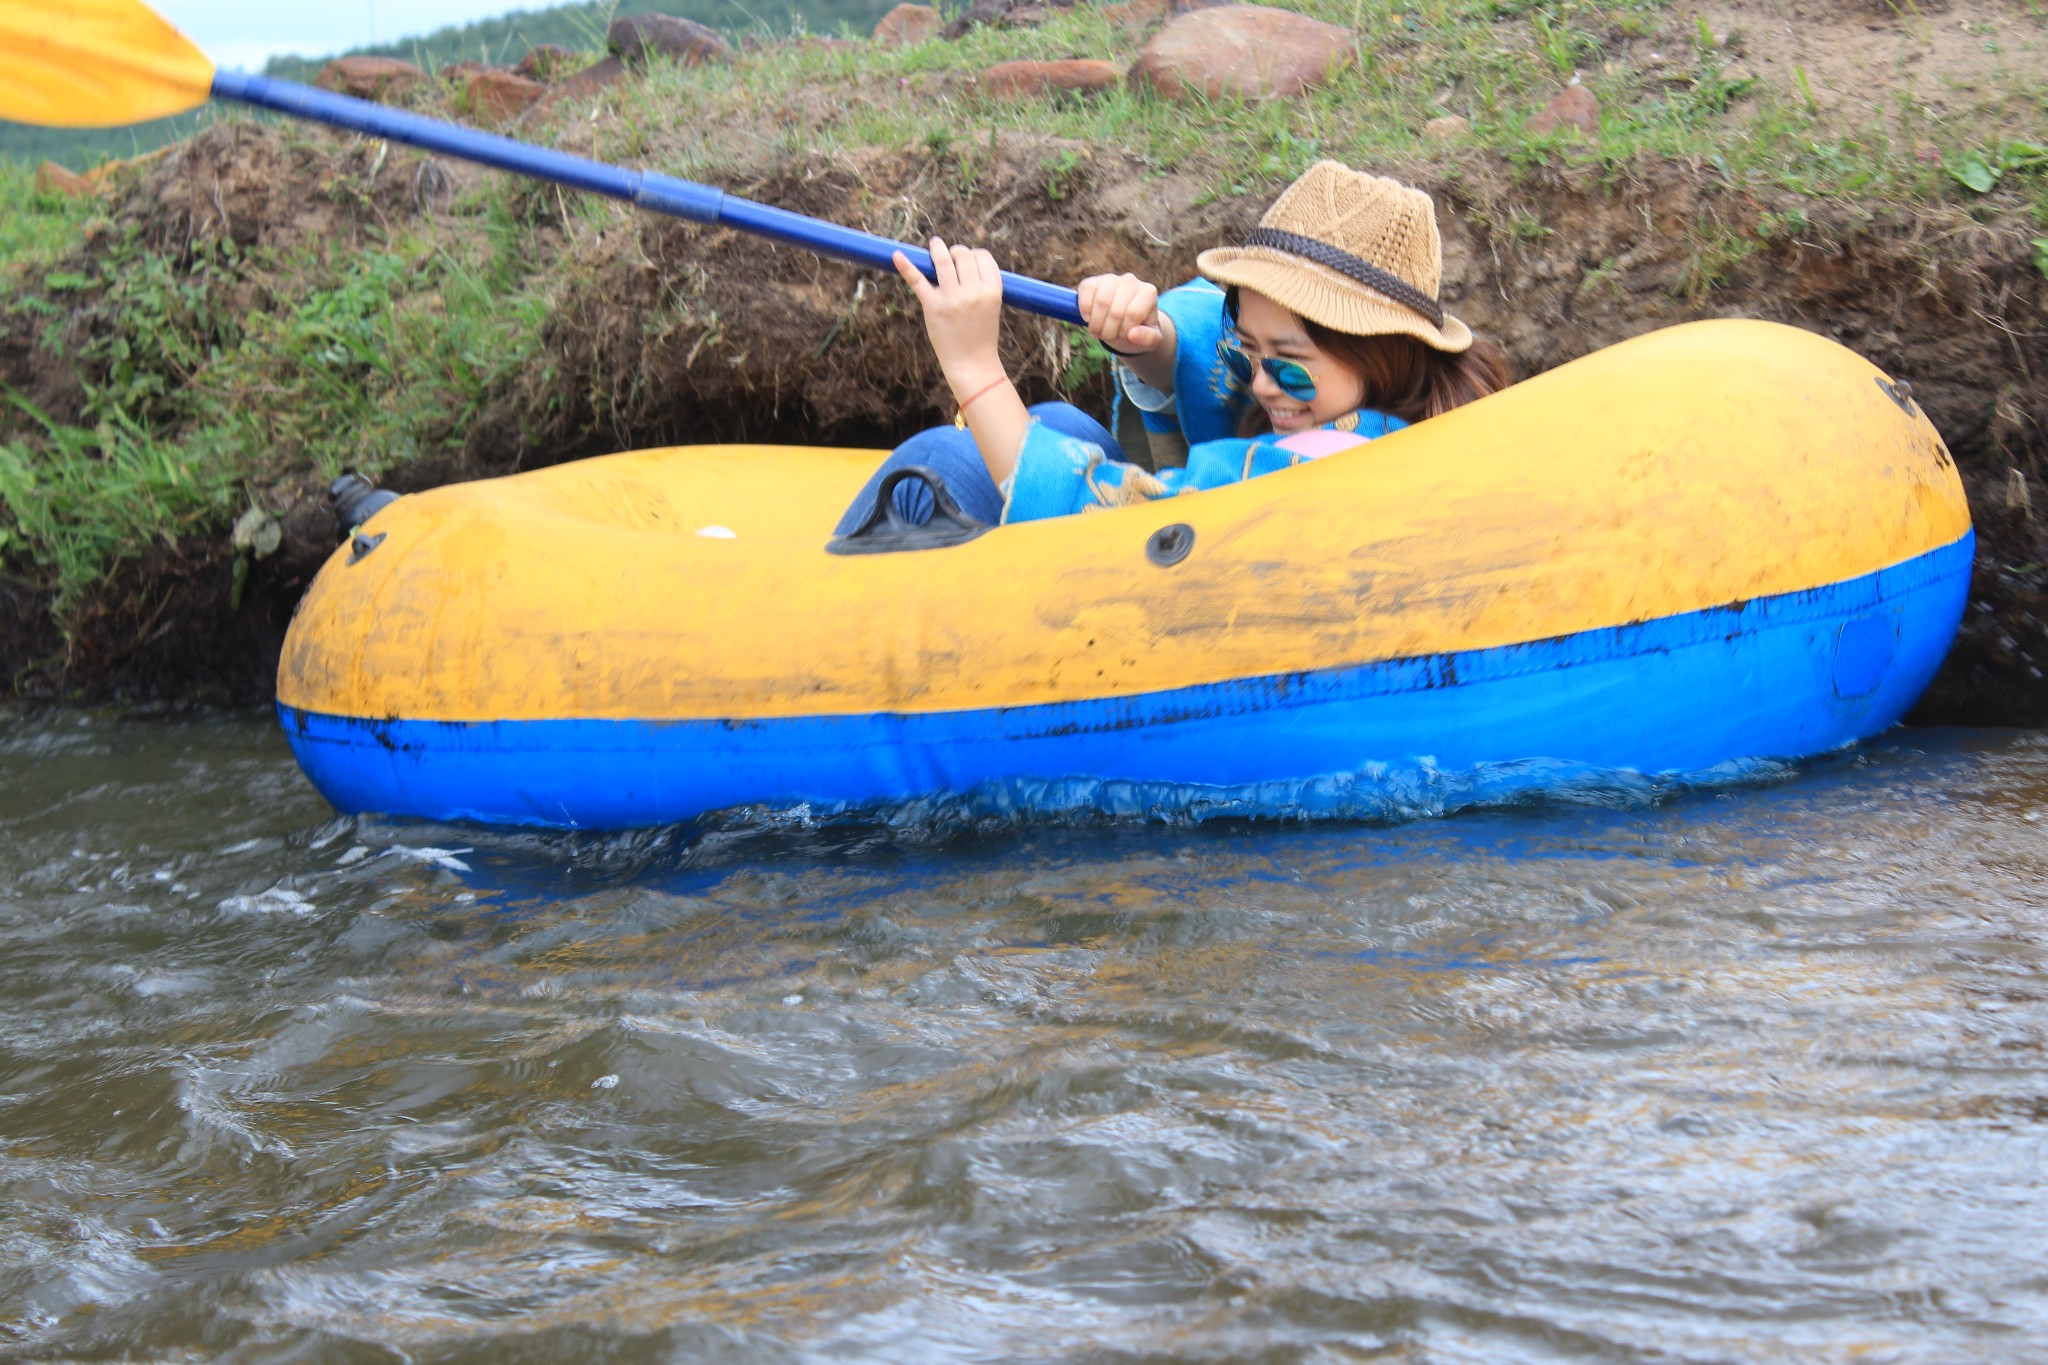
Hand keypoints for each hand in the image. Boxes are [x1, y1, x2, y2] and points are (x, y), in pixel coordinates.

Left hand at [894, 236, 1006, 398]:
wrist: (972, 363)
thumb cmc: (981, 335)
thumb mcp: (991, 307)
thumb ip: (981, 285)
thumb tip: (963, 262)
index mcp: (992, 291)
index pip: (983, 257)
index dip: (974, 254)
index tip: (967, 259)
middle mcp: (973, 292)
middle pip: (964, 256)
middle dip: (957, 252)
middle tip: (951, 256)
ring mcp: (952, 299)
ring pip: (943, 261)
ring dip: (937, 249)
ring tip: (934, 244)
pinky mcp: (933, 307)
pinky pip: (918, 281)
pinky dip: (906, 267)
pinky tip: (897, 256)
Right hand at [1077, 273, 1164, 353]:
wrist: (1125, 321)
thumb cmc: (1139, 329)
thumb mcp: (1152, 339)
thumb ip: (1149, 338)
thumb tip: (1133, 334)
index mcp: (1148, 293)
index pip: (1133, 314)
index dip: (1125, 331)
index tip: (1125, 337)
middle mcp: (1131, 281)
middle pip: (1116, 311)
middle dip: (1109, 332)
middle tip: (1108, 338)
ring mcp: (1111, 279)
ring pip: (1101, 302)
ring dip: (1096, 324)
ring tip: (1098, 332)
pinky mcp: (1094, 281)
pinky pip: (1086, 291)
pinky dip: (1085, 309)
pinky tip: (1089, 318)